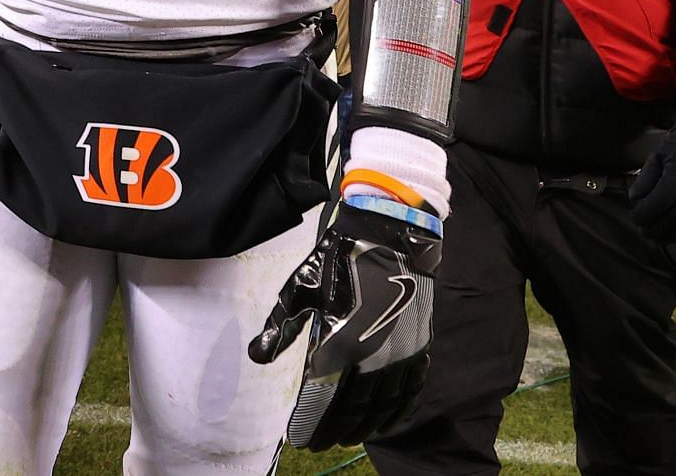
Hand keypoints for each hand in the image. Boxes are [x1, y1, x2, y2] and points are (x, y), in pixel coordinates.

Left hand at [249, 200, 441, 449]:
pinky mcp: (418, 346)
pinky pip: (411, 390)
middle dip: (335, 429)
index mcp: (337, 343)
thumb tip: (257, 356)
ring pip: (382, 405)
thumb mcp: (300, 290)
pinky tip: (387, 423)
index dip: (311, 421)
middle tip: (322, 441)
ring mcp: (398, 353)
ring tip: (348, 438)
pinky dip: (398, 412)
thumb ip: (281, 328)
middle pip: (353, 408)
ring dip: (364, 426)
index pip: (322, 398)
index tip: (301, 438)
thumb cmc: (338, 259)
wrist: (389, 234)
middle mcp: (369, 356)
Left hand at [628, 144, 675, 243]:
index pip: (659, 203)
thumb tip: (635, 201)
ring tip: (656, 237)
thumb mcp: (657, 157)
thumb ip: (645, 179)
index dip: (644, 215)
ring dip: (670, 235)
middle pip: (673, 218)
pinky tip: (674, 235)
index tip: (634, 218)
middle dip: (655, 228)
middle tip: (643, 231)